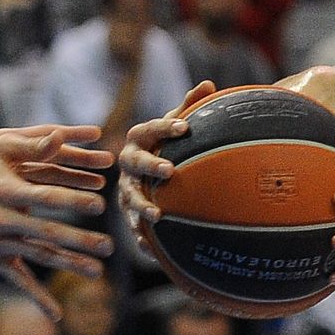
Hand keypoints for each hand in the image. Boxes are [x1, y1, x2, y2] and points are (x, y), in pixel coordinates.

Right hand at [0, 125, 115, 316]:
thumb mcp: (0, 147)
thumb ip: (34, 145)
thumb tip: (60, 136)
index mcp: (5, 190)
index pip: (45, 197)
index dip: (73, 201)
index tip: (100, 204)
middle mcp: (0, 220)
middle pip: (45, 233)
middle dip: (78, 240)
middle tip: (108, 245)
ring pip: (37, 256)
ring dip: (67, 264)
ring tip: (97, 272)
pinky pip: (18, 279)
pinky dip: (36, 297)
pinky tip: (56, 314)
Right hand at [118, 82, 216, 231]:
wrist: (151, 171)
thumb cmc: (168, 144)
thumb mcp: (177, 125)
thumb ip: (189, 106)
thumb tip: (208, 84)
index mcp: (139, 139)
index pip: (149, 129)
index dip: (165, 127)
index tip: (185, 127)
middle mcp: (128, 163)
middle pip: (135, 163)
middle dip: (151, 166)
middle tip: (170, 171)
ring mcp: (126, 189)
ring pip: (129, 199)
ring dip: (142, 207)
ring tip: (158, 216)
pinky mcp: (128, 213)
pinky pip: (134, 227)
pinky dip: (142, 238)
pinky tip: (152, 250)